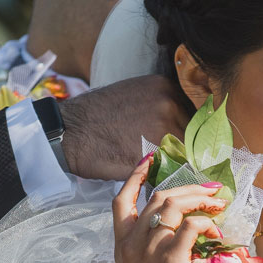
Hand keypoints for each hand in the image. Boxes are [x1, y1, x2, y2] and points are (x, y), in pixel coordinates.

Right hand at [60, 77, 190, 180]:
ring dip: (179, 163)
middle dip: (187, 147)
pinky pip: (172, 167)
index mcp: (164, 86)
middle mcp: (168, 103)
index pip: (193, 113)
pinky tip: (158, 176)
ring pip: (186, 151)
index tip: (187, 143)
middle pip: (193, 132)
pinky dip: (169, 174)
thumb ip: (159, 106)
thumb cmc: (95, 117)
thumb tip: (179, 126)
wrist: (68, 133)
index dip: (190, 131)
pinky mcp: (154, 152)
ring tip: (166, 169)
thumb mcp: (133, 97)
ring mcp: (162, 127)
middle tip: (178, 160)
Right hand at [111, 156, 223, 262]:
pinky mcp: (170, 259)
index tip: (150, 161)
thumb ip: (150, 253)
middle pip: (158, 197)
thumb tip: (181, 236)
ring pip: (174, 205)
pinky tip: (216, 233)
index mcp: (121, 246)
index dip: (135, 177)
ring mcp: (149, 249)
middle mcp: (131, 242)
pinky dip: (207, 223)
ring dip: (201, 199)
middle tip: (211, 188)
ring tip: (218, 204)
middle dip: (188, 186)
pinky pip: (191, 226)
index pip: (120, 200)